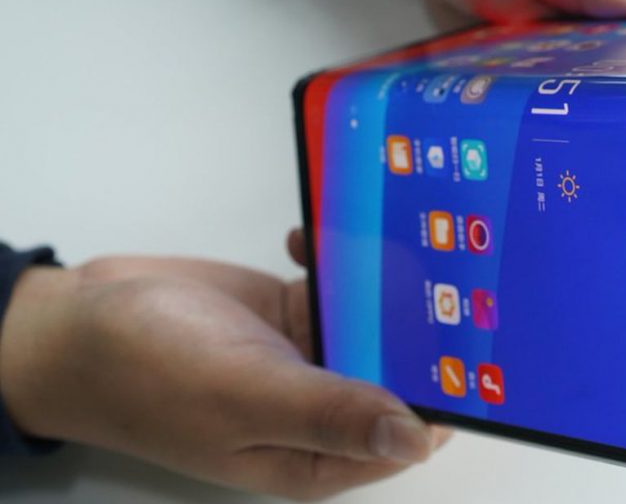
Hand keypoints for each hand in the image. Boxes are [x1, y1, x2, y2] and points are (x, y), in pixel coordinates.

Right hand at [0, 232, 445, 500]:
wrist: (78, 322)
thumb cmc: (146, 372)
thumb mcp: (239, 395)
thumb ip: (327, 413)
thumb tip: (415, 439)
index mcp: (314, 454)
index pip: (409, 434)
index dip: (450, 397)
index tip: (486, 348)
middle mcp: (321, 409)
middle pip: (402, 374)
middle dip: (430, 332)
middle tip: (462, 269)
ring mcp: (309, 357)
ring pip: (379, 324)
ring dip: (390, 287)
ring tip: (411, 236)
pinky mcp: (293, 313)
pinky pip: (341, 287)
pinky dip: (342, 260)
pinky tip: (328, 232)